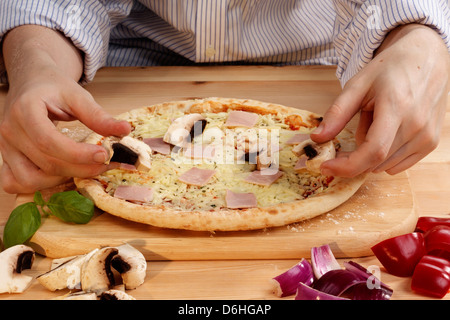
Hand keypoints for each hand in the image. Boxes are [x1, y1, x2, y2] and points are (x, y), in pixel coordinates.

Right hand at [0, 66, 130, 192]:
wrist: (30, 81)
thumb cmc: (53, 87)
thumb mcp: (77, 95)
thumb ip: (98, 115)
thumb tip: (125, 130)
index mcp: (25, 110)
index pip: (49, 141)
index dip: (78, 154)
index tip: (103, 155)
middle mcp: (10, 131)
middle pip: (46, 163)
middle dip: (80, 168)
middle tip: (105, 164)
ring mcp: (5, 147)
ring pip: (30, 179)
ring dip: (62, 180)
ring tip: (85, 168)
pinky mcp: (6, 158)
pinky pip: (14, 182)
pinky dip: (37, 186)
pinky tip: (60, 175)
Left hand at [311, 24, 449, 176]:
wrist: (426, 58)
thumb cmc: (391, 69)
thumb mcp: (357, 85)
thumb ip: (337, 113)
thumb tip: (317, 139)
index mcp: (397, 107)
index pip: (373, 150)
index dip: (347, 165)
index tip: (326, 167)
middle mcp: (416, 124)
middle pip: (376, 161)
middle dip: (353, 157)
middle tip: (347, 135)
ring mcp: (426, 136)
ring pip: (385, 165)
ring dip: (369, 154)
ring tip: (374, 123)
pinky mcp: (431, 142)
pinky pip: (398, 165)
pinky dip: (384, 157)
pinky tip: (385, 132)